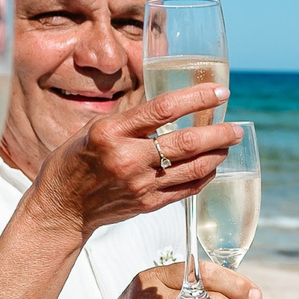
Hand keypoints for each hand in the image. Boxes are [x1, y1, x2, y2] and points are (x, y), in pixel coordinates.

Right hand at [30, 87, 240, 235]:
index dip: (197, 98)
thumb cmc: (77, 160)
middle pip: (186, 142)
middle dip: (218, 132)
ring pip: (193, 168)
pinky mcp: (148, 204)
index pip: (164, 109)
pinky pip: (186, 189)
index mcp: (111, 133)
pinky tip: (213, 165)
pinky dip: (204, 176)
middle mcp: (127, 159)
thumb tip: (172, 104)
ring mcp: (140, 185)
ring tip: (229, 143)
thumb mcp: (96, 128)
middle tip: (236, 126)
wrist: (62, 206)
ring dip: (217, 154)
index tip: (219, 92)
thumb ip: (132, 119)